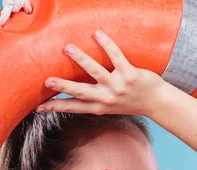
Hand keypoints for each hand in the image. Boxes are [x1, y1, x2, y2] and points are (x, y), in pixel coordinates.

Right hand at [35, 30, 165, 117]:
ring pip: (96, 71)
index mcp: (100, 107)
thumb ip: (94, 99)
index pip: (74, 108)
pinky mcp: (130, 75)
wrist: (157, 103)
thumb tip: (73, 90)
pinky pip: (116, 56)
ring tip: (68, 48)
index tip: (39, 108)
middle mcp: (107, 99)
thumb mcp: (111, 105)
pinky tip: (97, 33)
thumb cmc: (132, 101)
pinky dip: (106, 44)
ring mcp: (118, 87)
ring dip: (81, 59)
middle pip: (81, 92)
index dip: (56, 107)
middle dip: (64, 86)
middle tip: (48, 81)